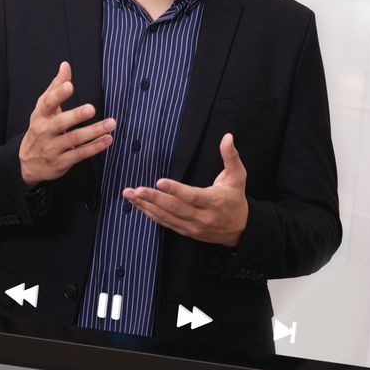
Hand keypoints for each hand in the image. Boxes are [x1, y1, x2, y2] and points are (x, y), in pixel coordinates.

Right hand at [18, 60, 116, 188]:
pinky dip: (95, 147)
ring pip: (74, 139)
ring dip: (94, 132)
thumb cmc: (40, 129)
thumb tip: (65, 65)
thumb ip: (56, 87)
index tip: (69, 85)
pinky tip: (107, 139)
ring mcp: (52, 148)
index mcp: (40, 115)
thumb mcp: (43, 109)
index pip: (47, 103)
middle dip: (76, 115)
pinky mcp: (61, 162)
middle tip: (91, 108)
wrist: (27, 163)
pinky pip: (80, 154)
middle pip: (60, 123)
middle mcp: (44, 131)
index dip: (58, 94)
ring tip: (111, 124)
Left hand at [124, 132, 249, 246]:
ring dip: (146, 206)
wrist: (240, 230)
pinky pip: (165, 223)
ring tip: (130, 195)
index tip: (159, 182)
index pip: (192, 196)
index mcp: (214, 201)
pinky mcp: (186, 231)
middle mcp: (202, 216)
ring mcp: (193, 226)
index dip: (175, 190)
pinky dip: (151, 215)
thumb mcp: (238, 176)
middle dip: (152, 198)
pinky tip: (138, 206)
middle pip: (174, 208)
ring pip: (166, 217)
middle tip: (134, 190)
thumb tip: (227, 137)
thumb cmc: (236, 199)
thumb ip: (231, 156)